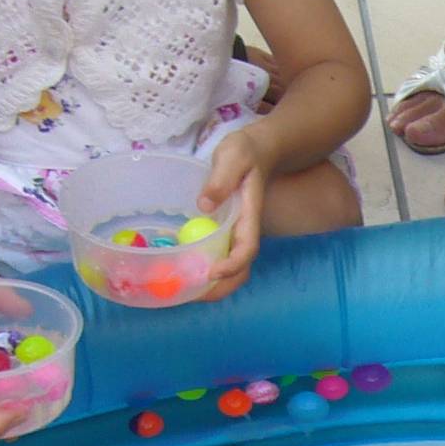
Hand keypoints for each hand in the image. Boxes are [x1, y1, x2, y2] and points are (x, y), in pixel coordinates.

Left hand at [197, 129, 266, 301]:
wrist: (258, 150)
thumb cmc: (245, 152)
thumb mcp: (233, 157)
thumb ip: (220, 180)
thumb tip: (204, 206)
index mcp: (249, 216)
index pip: (247, 248)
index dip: (232, 264)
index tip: (212, 272)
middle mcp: (244, 230)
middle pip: (241, 269)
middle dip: (222, 288)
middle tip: (194, 295)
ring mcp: (236, 232)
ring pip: (232, 268)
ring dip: (214, 285)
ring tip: (188, 291)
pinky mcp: (227, 231)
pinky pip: (220, 255)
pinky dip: (206, 270)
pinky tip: (186, 270)